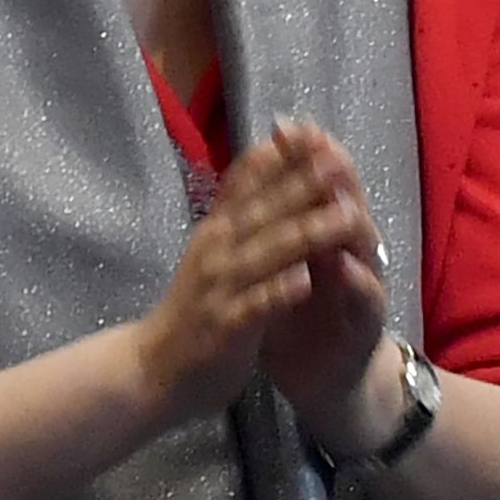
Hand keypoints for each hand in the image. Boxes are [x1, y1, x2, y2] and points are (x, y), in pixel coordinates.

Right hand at [131, 120, 378, 429]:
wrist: (155, 370)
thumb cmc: (195, 306)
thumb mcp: (215, 249)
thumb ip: (241, 209)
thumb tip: (265, 156)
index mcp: (218, 231)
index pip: (246, 183)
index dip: (278, 157)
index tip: (311, 129)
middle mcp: (217, 252)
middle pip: (263, 211)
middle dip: (302, 183)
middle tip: (339, 157)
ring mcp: (220, 290)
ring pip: (267, 255)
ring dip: (306, 232)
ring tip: (345, 213)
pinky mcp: (226, 328)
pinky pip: (255, 307)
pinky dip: (278, 291)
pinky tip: (304, 279)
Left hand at [248, 121, 400, 454]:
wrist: (324, 382)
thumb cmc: (300, 320)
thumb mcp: (282, 267)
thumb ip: (276, 226)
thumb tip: (257, 174)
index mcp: (322, 238)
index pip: (317, 186)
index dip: (303, 157)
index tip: (285, 125)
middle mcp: (349, 253)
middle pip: (347, 202)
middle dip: (335, 174)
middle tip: (321, 144)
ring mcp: (363, 285)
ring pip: (364, 244)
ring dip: (351, 220)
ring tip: (337, 198)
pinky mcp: (367, 323)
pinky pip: (366, 299)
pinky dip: (357, 282)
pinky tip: (346, 268)